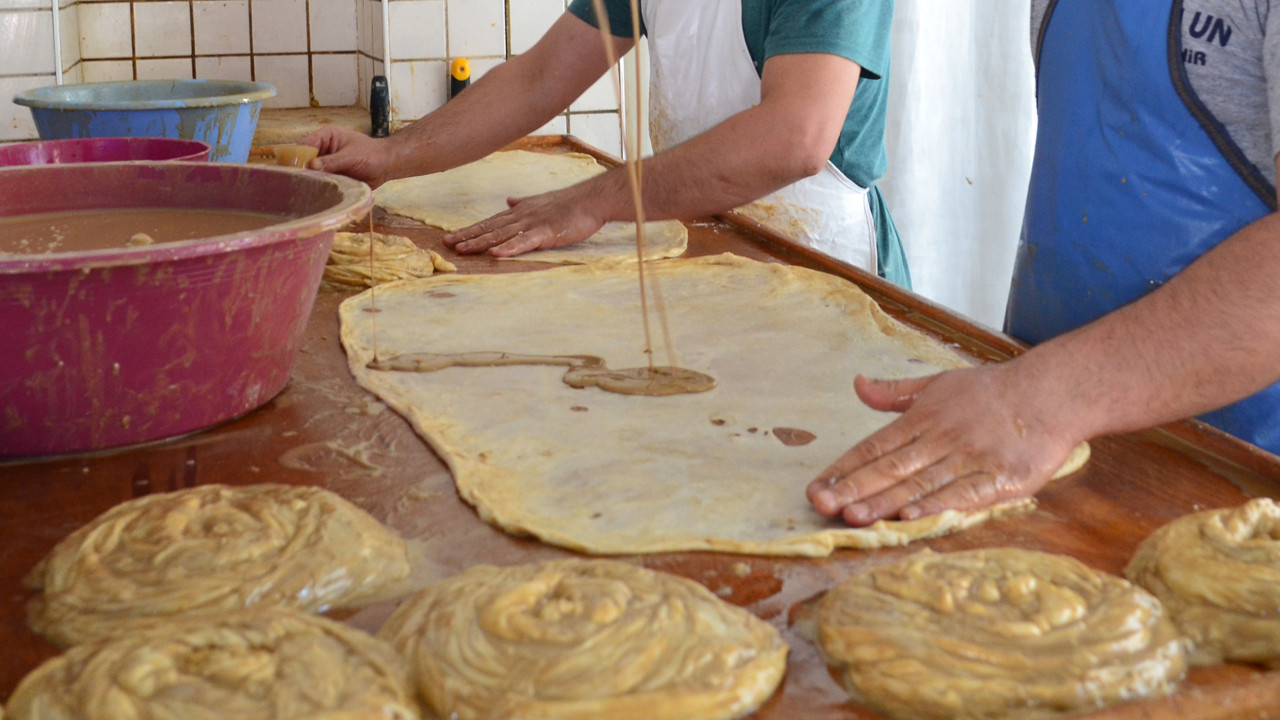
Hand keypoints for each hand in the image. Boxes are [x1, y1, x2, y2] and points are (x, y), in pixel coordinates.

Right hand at [303, 127, 397, 187]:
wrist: (387, 166)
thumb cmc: (372, 154)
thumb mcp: (351, 156)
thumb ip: (332, 161)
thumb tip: (312, 166)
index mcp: (325, 137)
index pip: (304, 145)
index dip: (297, 157)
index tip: (294, 170)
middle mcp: (322, 150)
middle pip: (304, 160)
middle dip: (301, 171)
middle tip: (296, 184)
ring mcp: (325, 164)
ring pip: (310, 173)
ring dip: (309, 182)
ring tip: (303, 192)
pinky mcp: (331, 177)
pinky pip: (320, 183)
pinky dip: (318, 188)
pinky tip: (314, 196)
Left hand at [442, 185, 606, 256]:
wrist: (591, 199)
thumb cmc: (569, 203)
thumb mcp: (541, 201)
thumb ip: (523, 203)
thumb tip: (509, 201)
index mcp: (520, 211)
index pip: (490, 222)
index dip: (470, 229)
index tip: (452, 237)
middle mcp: (521, 216)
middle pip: (489, 228)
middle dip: (467, 236)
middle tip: (447, 244)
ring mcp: (532, 224)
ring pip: (501, 235)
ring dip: (481, 242)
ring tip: (463, 250)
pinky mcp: (546, 233)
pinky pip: (524, 242)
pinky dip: (509, 248)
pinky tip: (496, 254)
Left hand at [806, 363, 1080, 525]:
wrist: (1053, 392)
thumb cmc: (992, 391)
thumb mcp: (938, 382)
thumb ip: (896, 390)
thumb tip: (857, 384)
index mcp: (923, 417)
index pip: (875, 446)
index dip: (845, 468)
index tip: (817, 487)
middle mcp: (941, 438)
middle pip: (891, 467)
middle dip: (854, 487)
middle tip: (822, 504)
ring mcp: (970, 458)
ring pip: (921, 483)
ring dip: (886, 501)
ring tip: (854, 516)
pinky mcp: (1000, 477)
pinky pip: (963, 494)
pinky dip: (936, 505)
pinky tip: (911, 516)